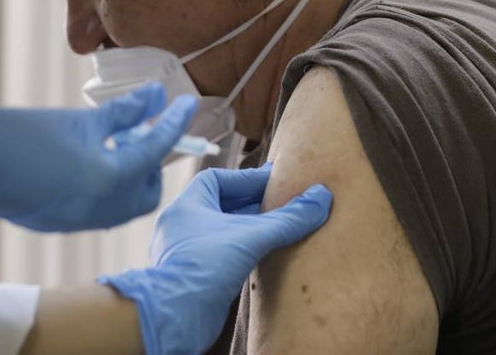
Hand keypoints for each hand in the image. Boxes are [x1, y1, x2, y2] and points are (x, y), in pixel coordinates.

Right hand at [0, 84, 196, 231]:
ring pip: (126, 204)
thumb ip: (121, 113)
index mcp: (106, 179)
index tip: (186, 105)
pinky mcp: (62, 225)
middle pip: (148, 191)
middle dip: (152, 162)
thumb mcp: (76, 120)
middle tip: (140, 131)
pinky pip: (102, 210)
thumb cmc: (18, 135)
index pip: (155, 149)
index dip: (174, 123)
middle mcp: (100, 209)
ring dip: (130, 175)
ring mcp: (80, 222)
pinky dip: (108, 187)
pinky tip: (93, 162)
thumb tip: (153, 97)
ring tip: (115, 143)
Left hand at [101, 165, 332, 354]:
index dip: (247, 178)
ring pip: (220, 231)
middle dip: (251, 203)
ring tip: (276, 228)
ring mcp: (184, 251)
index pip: (217, 179)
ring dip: (246, 228)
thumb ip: (287, 219)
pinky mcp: (192, 276)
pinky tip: (261, 256)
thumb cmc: (202, 268)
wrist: (175, 317)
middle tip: (281, 203)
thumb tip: (320, 198)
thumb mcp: (251, 237)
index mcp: (187, 205)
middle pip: (221, 204)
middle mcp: (182, 225)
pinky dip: (239, 251)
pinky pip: (219, 254)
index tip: (274, 180)